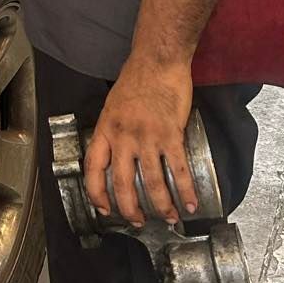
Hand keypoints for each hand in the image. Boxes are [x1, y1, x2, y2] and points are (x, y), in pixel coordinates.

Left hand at [84, 56, 196, 226]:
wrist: (157, 60)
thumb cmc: (137, 79)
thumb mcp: (113, 106)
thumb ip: (113, 132)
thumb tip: (116, 155)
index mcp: (106, 129)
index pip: (93, 168)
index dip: (96, 193)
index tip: (103, 208)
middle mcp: (123, 136)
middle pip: (121, 182)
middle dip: (130, 208)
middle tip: (138, 221)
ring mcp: (147, 136)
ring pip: (151, 182)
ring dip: (161, 205)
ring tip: (167, 217)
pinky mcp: (170, 134)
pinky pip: (177, 169)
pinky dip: (185, 190)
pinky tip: (190, 202)